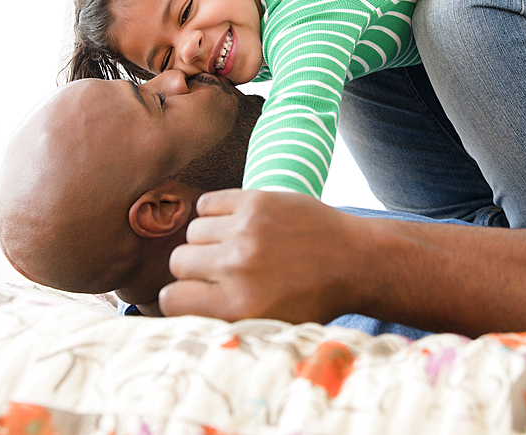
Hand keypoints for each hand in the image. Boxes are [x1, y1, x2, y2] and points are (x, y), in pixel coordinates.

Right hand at [158, 189, 364, 323]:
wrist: (355, 261)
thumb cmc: (310, 299)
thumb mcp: (267, 326)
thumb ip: (222, 319)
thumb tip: (174, 306)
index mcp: (239, 307)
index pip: (171, 299)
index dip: (181, 297)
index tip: (194, 295)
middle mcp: (238, 268)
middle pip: (178, 262)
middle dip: (194, 268)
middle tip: (220, 270)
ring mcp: (247, 230)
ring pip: (192, 232)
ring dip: (207, 240)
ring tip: (232, 246)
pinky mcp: (256, 200)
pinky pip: (207, 203)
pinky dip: (215, 213)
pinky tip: (234, 224)